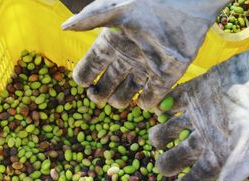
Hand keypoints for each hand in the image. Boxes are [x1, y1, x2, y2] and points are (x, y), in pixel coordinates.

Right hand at [63, 0, 230, 110]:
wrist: (184, 6)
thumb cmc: (148, 3)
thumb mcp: (116, 9)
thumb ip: (90, 19)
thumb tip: (64, 28)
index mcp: (110, 45)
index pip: (89, 67)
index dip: (83, 77)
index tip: (84, 82)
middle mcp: (124, 59)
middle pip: (104, 86)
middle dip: (98, 95)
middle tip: (99, 95)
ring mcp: (144, 69)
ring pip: (124, 96)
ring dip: (119, 101)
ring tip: (120, 98)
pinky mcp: (164, 77)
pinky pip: (150, 99)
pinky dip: (145, 104)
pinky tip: (143, 99)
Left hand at [149, 0, 248, 180]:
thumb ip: (238, 168)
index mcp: (217, 152)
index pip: (198, 175)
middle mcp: (203, 135)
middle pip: (177, 155)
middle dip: (166, 162)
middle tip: (161, 164)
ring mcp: (196, 114)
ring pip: (168, 129)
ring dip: (158, 134)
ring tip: (156, 135)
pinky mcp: (192, 92)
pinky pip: (169, 100)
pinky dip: (160, 104)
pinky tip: (158, 108)